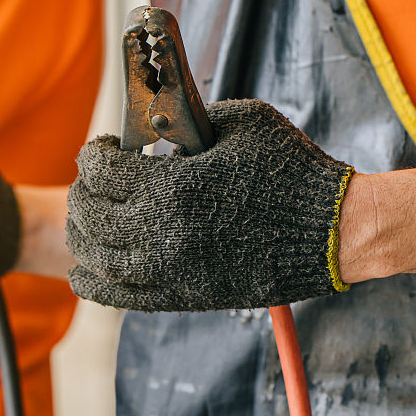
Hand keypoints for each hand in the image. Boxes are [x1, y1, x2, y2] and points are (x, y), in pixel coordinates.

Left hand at [66, 99, 354, 311]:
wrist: (332, 232)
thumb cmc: (292, 170)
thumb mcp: (242, 121)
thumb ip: (194, 119)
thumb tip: (161, 120)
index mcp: (172, 185)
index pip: (100, 170)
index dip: (93, 153)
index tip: (102, 147)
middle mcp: (162, 232)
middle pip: (91, 214)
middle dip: (84, 192)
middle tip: (92, 183)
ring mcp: (171, 270)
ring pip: (98, 258)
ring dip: (83, 235)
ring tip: (87, 220)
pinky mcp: (185, 296)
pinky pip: (122, 296)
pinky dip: (95, 282)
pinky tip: (86, 269)